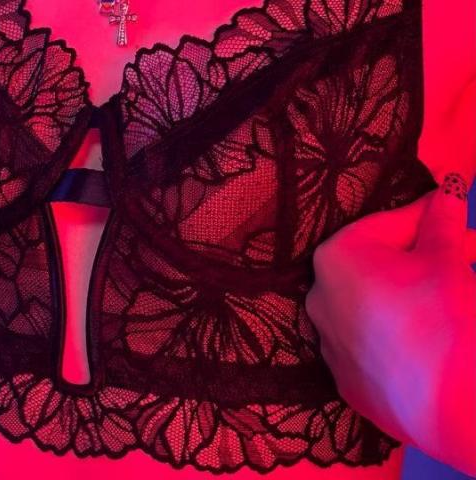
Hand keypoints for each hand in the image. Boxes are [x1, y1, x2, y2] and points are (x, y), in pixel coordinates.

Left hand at [305, 177, 475, 475]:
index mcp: (335, 258)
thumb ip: (440, 219)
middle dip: (417, 258)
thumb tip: (447, 188)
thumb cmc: (443, 314)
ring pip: (371, 307)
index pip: (385, 224)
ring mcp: (328, 344)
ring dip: (405, 297)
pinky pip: (370, 346)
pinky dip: (395, 337)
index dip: (424, 216)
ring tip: (446, 300)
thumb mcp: (446, 257)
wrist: (450, 405)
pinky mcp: (346, 381)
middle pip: (375, 266)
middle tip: (459, 254)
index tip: (448, 210)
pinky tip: (426, 339)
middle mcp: (319, 299)